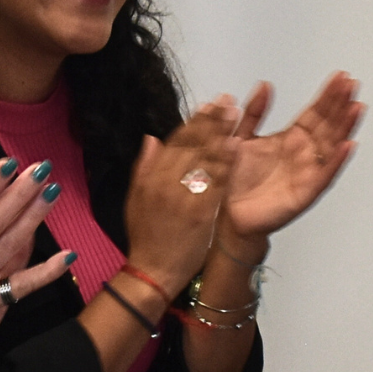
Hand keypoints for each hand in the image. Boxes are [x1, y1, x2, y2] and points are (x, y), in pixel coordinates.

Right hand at [123, 97, 241, 288]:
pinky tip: (238, 146)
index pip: (175, 142)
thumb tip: (152, 138)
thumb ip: (143, 167)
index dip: (193, 122)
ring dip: (221, 134)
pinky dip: (227, 163)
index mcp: (151, 178)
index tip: (208, 105)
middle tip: (227, 102)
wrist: (152, 270)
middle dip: (211, 121)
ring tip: (235, 114)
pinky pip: (216, 183)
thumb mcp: (134, 199)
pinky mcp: (201, 212)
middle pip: (192, 145)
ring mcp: (184, 197)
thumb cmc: (145, 236)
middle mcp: (166, 183)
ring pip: (204, 159)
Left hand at [220, 72, 362, 240]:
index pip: (315, 113)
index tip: (340, 77)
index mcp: (291, 140)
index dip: (328, 95)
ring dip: (345, 127)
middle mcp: (303, 155)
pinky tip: (347, 145)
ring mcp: (307, 173)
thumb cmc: (237, 181)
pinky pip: (324, 175)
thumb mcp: (242, 136)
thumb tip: (264, 85)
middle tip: (351, 84)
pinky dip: (336, 161)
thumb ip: (254, 111)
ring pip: (332, 147)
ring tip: (356, 108)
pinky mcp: (305, 193)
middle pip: (328, 125)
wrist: (228, 215)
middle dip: (340, 104)